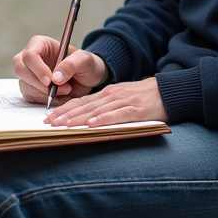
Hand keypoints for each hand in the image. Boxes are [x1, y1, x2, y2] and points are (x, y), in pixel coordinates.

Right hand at [13, 35, 107, 103]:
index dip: (38, 69)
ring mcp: (28, 74)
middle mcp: (30, 58)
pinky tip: (60, 96)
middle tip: (63, 89)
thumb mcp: (84, 60)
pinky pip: (30, 97)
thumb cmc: (85, 64)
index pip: (30, 55)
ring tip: (66, 90)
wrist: (87, 78)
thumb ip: (71, 64)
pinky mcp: (30, 88)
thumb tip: (55, 77)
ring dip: (45, 94)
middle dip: (40, 84)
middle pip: (21, 70)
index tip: (51, 81)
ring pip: (25, 86)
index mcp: (40, 44)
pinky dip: (45, 100)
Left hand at [44, 77, 166, 126]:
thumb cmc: (143, 98)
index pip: (81, 101)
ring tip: (64, 125)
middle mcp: (112, 95)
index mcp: (107, 94)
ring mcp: (123, 101)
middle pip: (84, 105)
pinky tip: (92, 125)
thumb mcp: (121, 99)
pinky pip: (117, 115)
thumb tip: (86, 119)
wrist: (168, 91)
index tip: (49, 118)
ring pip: (96, 110)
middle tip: (49, 124)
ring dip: (79, 118)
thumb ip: (105, 107)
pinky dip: (103, 120)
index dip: (64, 109)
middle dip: (65, 115)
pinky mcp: (135, 110)